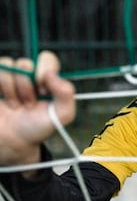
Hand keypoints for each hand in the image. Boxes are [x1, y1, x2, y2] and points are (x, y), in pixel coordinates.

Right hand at [0, 51, 74, 167]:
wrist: (14, 142)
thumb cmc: (39, 128)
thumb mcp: (63, 115)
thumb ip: (67, 93)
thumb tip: (51, 73)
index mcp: (47, 79)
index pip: (47, 58)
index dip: (45, 70)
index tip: (44, 90)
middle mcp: (28, 75)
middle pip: (26, 62)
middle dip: (27, 86)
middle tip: (30, 104)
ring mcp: (9, 76)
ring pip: (8, 65)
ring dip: (13, 89)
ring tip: (17, 106)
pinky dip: (3, 87)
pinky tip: (6, 101)